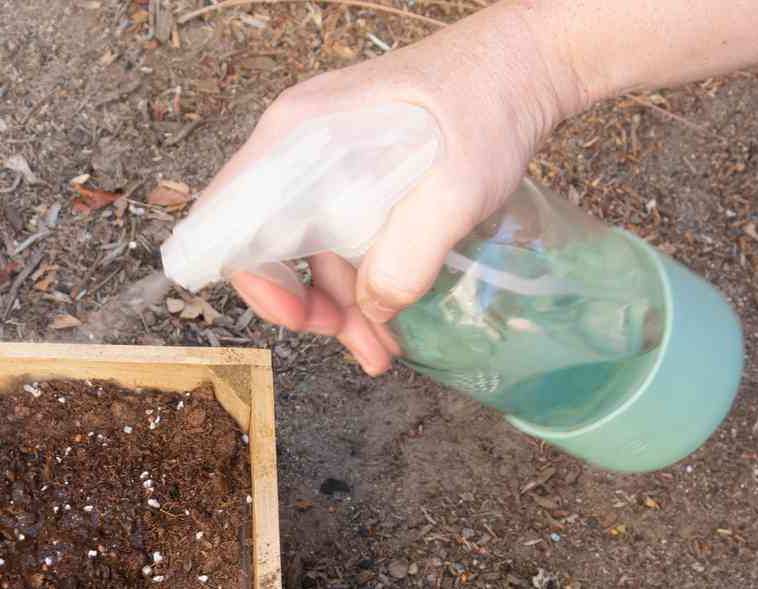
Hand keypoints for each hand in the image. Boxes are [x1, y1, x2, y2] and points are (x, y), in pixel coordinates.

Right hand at [205, 3, 586, 373]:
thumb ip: (411, 256)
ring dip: (341, 308)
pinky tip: (388, 320)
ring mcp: (324, 168)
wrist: (524, 68)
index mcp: (298, 134)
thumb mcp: (457, 186)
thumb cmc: (489, 102)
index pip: (233, 217)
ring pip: (310, 254)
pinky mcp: (354, 184)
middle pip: (270, 245)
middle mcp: (298, 150)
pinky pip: (339, 245)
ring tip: (384, 350)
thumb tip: (376, 309)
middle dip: (307, 304)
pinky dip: (360, 287)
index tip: (300, 315)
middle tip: (355, 340)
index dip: (254, 275)